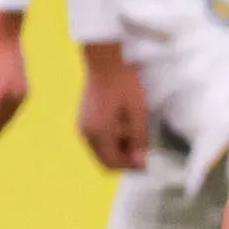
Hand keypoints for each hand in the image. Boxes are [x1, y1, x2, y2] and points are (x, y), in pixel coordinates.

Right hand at [76, 42, 148, 171]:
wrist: (105, 62)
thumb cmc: (124, 84)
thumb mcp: (138, 112)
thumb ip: (138, 139)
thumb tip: (140, 163)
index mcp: (99, 133)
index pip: (112, 163)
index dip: (130, 166)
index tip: (146, 161)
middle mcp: (86, 133)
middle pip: (105, 160)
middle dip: (124, 159)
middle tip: (142, 148)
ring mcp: (82, 126)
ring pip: (101, 151)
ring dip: (118, 149)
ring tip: (134, 133)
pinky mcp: (83, 119)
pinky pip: (97, 140)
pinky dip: (111, 139)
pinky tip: (123, 126)